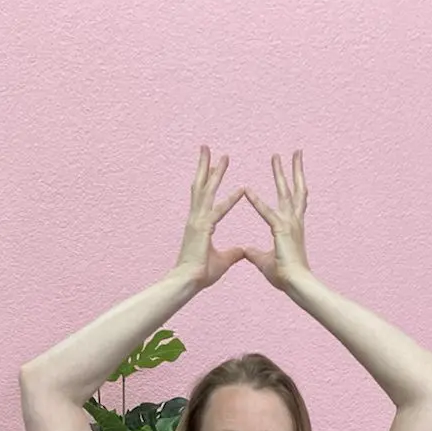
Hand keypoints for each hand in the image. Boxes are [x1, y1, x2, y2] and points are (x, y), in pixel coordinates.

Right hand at [173, 146, 248, 288]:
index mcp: (199, 223)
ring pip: (204, 191)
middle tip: (208, 147)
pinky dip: (230, 200)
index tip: (215, 166)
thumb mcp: (222, 261)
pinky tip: (241, 190)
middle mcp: (196, 218)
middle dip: (205, 166)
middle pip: (201, 186)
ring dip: (210, 171)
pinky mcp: (202, 229)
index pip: (205, 196)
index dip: (211, 181)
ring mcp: (198, 222)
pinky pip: (218, 211)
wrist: (188, 283)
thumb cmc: (200, 274)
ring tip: (216, 153)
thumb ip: (232, 253)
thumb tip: (243, 251)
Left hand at [242, 151, 310, 289]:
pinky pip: (267, 212)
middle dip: (294, 170)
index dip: (290, 186)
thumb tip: (246, 251)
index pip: (292, 200)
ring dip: (281, 173)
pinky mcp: (281, 230)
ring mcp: (289, 223)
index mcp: (292, 226)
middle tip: (295, 152)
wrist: (296, 284)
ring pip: (286, 192)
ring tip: (277, 155)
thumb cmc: (285, 276)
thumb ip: (256, 253)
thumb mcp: (265, 261)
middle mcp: (294, 220)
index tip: (290, 173)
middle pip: (295, 189)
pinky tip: (246, 190)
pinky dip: (256, 202)